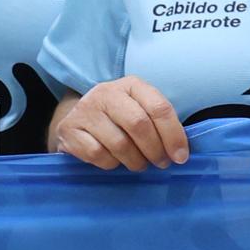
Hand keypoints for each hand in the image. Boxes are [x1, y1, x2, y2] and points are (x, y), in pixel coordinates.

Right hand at [55, 76, 190, 169]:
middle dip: (155, 150)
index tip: (181, 157)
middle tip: (161, 163)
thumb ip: (160, 124)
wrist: (79, 119)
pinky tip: (114, 160)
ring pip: (119, 143)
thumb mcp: (142, 111)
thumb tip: (181, 153)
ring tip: (139, 163)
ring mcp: (85, 110)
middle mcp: (106, 93)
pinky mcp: (68, 129)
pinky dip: (111, 163)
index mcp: (132, 85)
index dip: (174, 135)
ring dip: (135, 161)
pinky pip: (97, 154)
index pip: (159, 108)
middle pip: (139, 124)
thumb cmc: (121, 118)